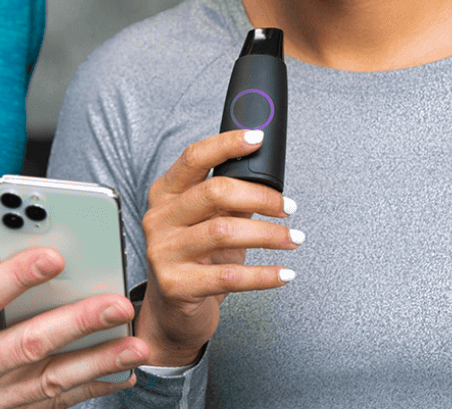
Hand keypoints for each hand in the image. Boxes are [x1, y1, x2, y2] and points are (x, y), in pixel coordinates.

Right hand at [0, 248, 147, 408]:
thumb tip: (10, 260)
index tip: (56, 255)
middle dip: (79, 323)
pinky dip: (88, 391)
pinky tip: (119, 375)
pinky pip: (50, 405)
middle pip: (29, 344)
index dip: (20, 275)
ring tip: (135, 345)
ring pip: (50, 382)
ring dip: (98, 363)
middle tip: (117, 304)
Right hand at [137, 129, 301, 366]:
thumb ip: (230, 199)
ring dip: (269, 234)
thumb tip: (269, 181)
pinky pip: (230, 276)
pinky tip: (283, 273)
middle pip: (214, 192)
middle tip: (287, 206)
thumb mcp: (207, 222)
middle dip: (260, 196)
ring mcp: (164, 252)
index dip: (227, 144)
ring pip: (225, 232)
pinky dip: (264, 275)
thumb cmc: (194, 261)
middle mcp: (159, 219)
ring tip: (292, 238)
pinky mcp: (177, 285)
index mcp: (165, 194)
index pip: (194, 157)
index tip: (257, 139)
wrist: (172, 313)